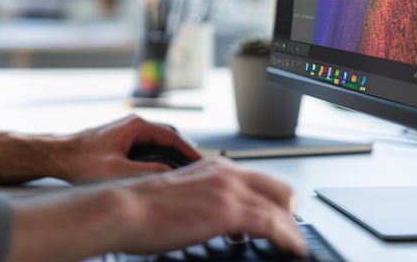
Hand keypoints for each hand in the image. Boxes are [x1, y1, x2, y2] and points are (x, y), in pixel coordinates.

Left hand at [53, 114, 200, 181]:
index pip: (173, 136)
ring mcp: (126, 132)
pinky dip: (160, 156)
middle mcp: (132, 124)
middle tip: (198, 166)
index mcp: (135, 126)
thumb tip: (170, 175)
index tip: (202, 162)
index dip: (190, 151)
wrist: (57, 157)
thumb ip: (147, 172)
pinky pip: (148, 146)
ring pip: (158, 141)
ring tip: (184, 169)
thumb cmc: (80, 160)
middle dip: (184, 151)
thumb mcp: (118, 171)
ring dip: (171, 154)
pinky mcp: (120, 140)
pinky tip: (162, 169)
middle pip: (168, 136)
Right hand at [109, 157, 305, 256]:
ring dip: (291, 230)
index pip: (261, 180)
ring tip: (293, 245)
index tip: (281, 217)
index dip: (276, 202)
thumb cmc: (141, 206)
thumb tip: (217, 219)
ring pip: (280, 209)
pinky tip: (293, 249)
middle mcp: (226, 173)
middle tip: (290, 233)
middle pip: (279, 190)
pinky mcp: (228, 212)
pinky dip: (288, 239)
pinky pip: (273, 225)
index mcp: (215, 167)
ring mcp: (229, 191)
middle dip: (289, 213)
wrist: (123, 209)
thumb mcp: (182, 195)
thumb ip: (205, 200)